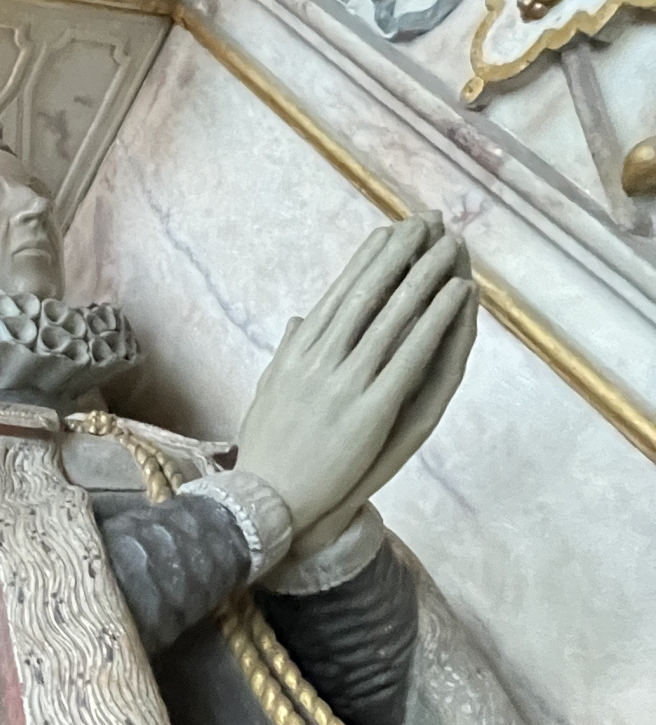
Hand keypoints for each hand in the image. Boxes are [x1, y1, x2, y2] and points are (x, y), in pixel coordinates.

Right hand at [236, 216, 476, 553]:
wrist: (265, 502)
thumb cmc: (267, 451)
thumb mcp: (270, 393)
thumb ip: (289, 353)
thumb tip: (299, 320)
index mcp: (297, 354)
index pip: (340, 292)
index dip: (370, 258)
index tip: (392, 230)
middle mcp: (320, 359)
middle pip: (369, 292)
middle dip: (402, 252)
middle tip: (429, 221)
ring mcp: (346, 383)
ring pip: (395, 315)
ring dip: (427, 274)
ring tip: (453, 245)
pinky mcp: (371, 410)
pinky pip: (413, 356)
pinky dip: (438, 320)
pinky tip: (458, 294)